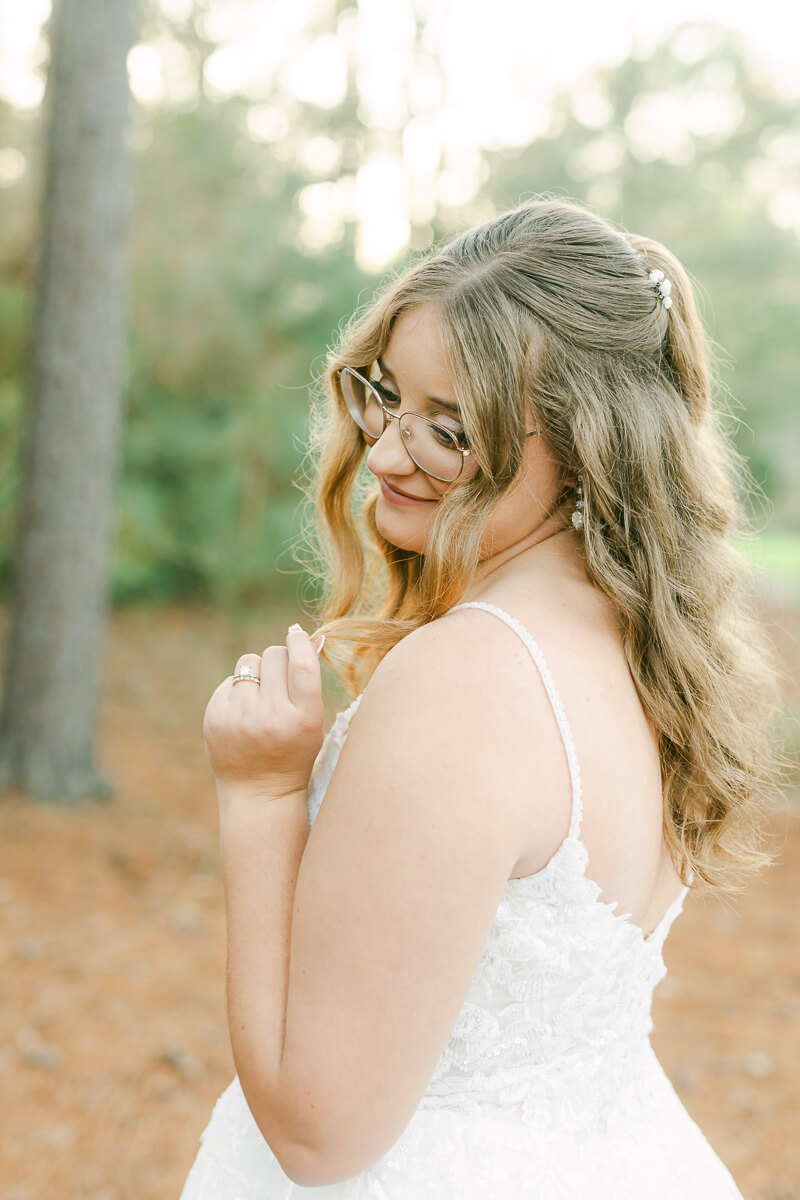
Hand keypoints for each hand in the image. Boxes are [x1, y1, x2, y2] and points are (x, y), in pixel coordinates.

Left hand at [203, 624, 325, 800]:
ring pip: (249, 661)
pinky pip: (230, 680)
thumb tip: (307, 635)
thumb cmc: (294, 751)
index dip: (300, 642)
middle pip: (275, 655)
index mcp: (304, 719)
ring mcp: (239, 717)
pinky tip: (244, 714)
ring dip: (258, 672)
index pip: (302, 664)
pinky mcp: (215, 716)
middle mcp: (270, 716)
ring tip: (262, 697)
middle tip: (281, 680)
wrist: (259, 792)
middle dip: (280, 660)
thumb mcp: (314, 721)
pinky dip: (239, 690)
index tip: (298, 634)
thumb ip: (310, 681)